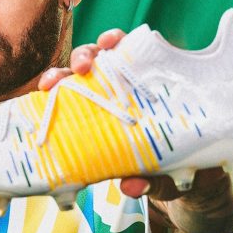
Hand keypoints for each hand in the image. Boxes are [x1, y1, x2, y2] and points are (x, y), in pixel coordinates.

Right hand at [38, 28, 232, 232]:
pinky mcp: (90, 125)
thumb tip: (130, 185)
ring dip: (61, 77)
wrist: (189, 191)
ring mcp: (105, 105)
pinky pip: (67, 108)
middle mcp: (126, 90)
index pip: (132, 53)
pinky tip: (40, 102)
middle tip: (81, 68)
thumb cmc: (193, 171)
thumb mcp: (181, 175)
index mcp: (155, 87)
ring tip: (50, 84)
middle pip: (100, 61)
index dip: (116, 42)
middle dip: (85, 56)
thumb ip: (159, 180)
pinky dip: (51, 104)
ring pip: (77, 81)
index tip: (109, 43)